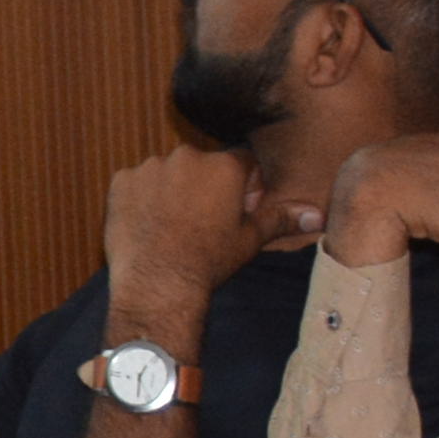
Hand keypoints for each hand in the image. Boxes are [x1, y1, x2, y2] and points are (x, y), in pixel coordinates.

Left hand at [96, 142, 288, 338]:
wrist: (159, 281)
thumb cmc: (209, 261)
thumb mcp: (250, 239)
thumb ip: (281, 218)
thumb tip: (317, 214)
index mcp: (223, 166)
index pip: (240, 161)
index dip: (240, 184)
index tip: (234, 206)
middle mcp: (186, 156)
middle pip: (200, 165)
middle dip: (202, 185)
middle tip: (201, 221)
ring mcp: (150, 166)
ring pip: (166, 172)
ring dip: (170, 190)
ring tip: (171, 225)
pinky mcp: (121, 179)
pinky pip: (136, 183)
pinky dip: (140, 198)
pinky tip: (147, 224)